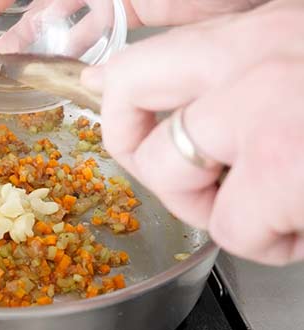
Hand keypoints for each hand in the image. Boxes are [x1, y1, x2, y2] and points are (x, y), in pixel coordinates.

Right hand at [0, 0, 264, 56]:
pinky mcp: (136, 12)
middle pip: (43, 3)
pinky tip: (68, 67)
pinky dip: (80, 48)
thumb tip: (64, 49)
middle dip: (16, 28)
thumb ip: (95, 7)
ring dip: (43, 43)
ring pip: (67, 19)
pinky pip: (98, 31)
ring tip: (19, 68)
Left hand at [83, 0, 303, 264]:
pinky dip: (266, 242)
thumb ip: (234, 67)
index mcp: (262, 29)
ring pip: (167, 172)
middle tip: (185, 174)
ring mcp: (260, 106)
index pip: (145, 53)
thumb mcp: (301, 61)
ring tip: (277, 203)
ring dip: (215, 207)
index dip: (115, 94)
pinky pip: (229, 228)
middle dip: (136, 146)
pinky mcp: (280, 166)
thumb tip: (120, 80)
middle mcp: (253, 53)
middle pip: (127, 90)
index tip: (103, 107)